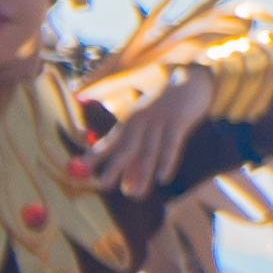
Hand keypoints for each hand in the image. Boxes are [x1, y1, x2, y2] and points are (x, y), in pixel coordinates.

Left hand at [87, 63, 215, 196]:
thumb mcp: (145, 118)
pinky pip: (173, 146)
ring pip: (149, 151)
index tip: (82, 168)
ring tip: (134, 194)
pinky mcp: (179, 122)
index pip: (111, 139)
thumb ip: (135, 144)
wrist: (190, 78)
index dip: (97, 154)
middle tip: (102, 186)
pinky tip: (162, 179)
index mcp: (130, 118)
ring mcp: (160, 121)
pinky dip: (167, 162)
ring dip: (141, 173)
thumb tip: (123, 175)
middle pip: (126, 147)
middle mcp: (142, 120)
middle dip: (114, 167)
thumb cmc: (163, 103)